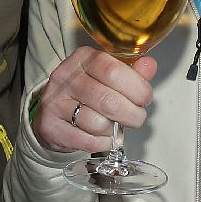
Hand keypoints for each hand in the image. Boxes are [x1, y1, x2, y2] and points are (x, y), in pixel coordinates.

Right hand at [32, 47, 157, 153]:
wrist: (51, 114)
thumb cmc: (86, 93)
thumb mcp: (108, 77)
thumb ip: (131, 72)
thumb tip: (149, 65)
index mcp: (83, 58)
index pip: (113, 70)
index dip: (137, 87)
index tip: (145, 98)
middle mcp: (66, 77)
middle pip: (109, 101)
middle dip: (132, 115)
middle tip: (136, 117)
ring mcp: (55, 102)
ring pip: (99, 124)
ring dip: (114, 130)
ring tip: (114, 125)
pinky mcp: (50, 126)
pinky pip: (88, 141)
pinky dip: (102, 143)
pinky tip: (102, 136)